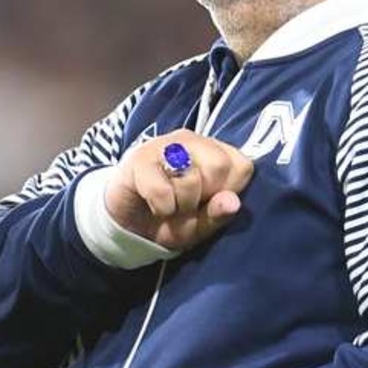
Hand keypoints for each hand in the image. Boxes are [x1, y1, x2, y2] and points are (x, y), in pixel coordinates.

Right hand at [105, 130, 253, 250]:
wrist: (126, 223)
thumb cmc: (170, 218)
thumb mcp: (199, 226)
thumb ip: (218, 214)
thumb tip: (232, 202)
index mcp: (215, 153)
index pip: (241, 166)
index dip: (227, 193)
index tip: (209, 203)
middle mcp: (192, 141)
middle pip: (218, 166)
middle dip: (204, 197)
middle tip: (188, 206)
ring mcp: (165, 145)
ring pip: (189, 177)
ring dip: (180, 205)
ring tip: (170, 207)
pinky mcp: (140, 157)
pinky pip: (161, 189)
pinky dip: (161, 207)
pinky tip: (155, 206)